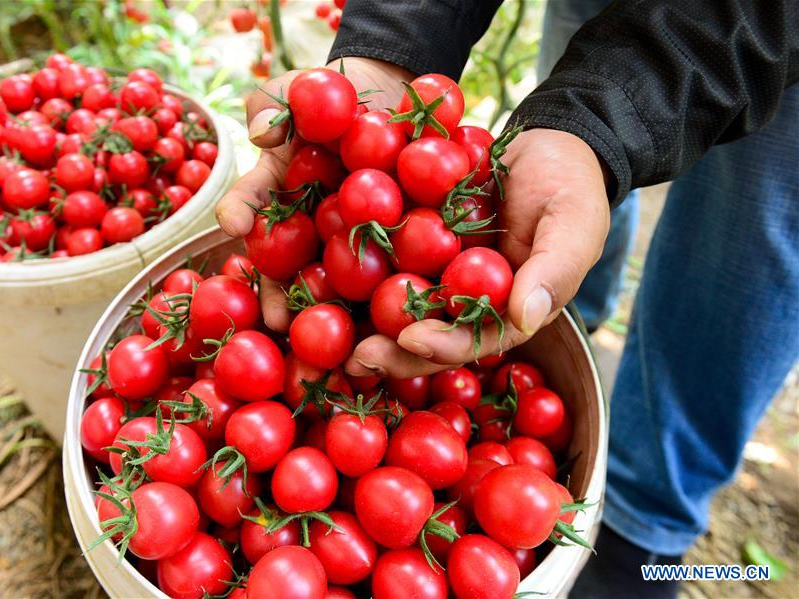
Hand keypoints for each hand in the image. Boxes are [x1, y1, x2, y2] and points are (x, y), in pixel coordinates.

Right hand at [215, 57, 411, 330]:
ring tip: (332, 348)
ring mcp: (352, 242)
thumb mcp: (301, 89)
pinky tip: (397, 329)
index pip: (256, 211)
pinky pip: (394, 275)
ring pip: (340, 286)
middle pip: (293, 269)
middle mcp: (310, 228)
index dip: (242, 214)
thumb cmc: (335, 94)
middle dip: (283, 297)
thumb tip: (261, 134)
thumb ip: (274, 104)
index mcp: (281, 195)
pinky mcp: (396, 247)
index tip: (233, 225)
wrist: (392, 99)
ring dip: (335, 317)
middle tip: (278, 323)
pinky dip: (392, 302)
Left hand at [345, 128, 610, 376]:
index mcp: (507, 308)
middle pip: (425, 334)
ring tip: (325, 325)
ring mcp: (438, 270)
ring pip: (397, 302)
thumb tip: (525, 317)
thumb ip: (554, 269)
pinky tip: (321, 267)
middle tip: (352, 355)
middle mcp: (466, 298)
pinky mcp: (416, 239)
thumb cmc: (570, 184)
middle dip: (389, 349)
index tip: (409, 339)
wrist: (547, 140)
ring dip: (362, 317)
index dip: (441, 347)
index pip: (473, 341)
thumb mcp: (574, 222)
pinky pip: (385, 254)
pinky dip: (357, 263)